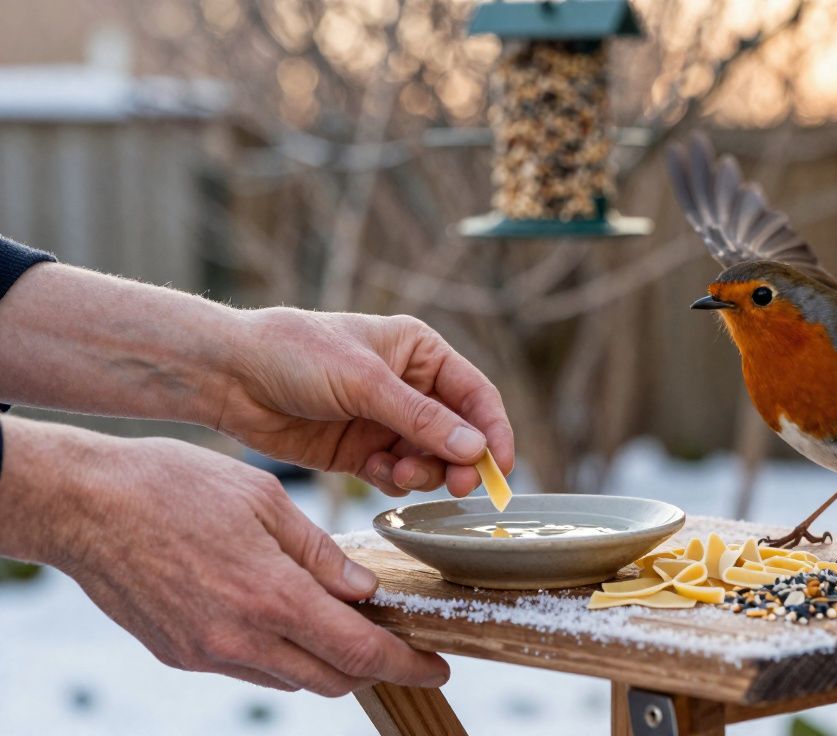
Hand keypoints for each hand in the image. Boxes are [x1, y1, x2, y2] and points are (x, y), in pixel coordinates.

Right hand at [7, 423, 450, 695]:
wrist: (84, 505)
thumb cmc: (174, 485)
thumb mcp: (264, 500)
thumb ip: (319, 553)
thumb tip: (363, 589)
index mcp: (270, 595)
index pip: (358, 652)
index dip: (406, 666)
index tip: (437, 669)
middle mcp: (239, 638)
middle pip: (331, 679)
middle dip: (372, 667)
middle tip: (397, 642)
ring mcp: (206, 652)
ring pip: (290, 679)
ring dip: (325, 660)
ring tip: (340, 620)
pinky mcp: (180, 654)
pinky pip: (249, 668)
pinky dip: (280, 652)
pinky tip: (283, 615)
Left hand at [218, 308, 512, 496]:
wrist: (229, 375)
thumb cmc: (295, 354)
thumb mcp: (365, 382)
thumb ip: (422, 419)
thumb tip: (475, 450)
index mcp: (419, 352)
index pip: (475, 394)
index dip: (494, 430)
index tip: (501, 467)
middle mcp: (409, 386)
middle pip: (459, 433)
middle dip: (460, 460)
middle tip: (458, 487)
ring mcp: (385, 421)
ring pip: (430, 459)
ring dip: (425, 473)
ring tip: (400, 474)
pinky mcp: (360, 451)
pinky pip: (396, 474)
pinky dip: (395, 480)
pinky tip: (375, 471)